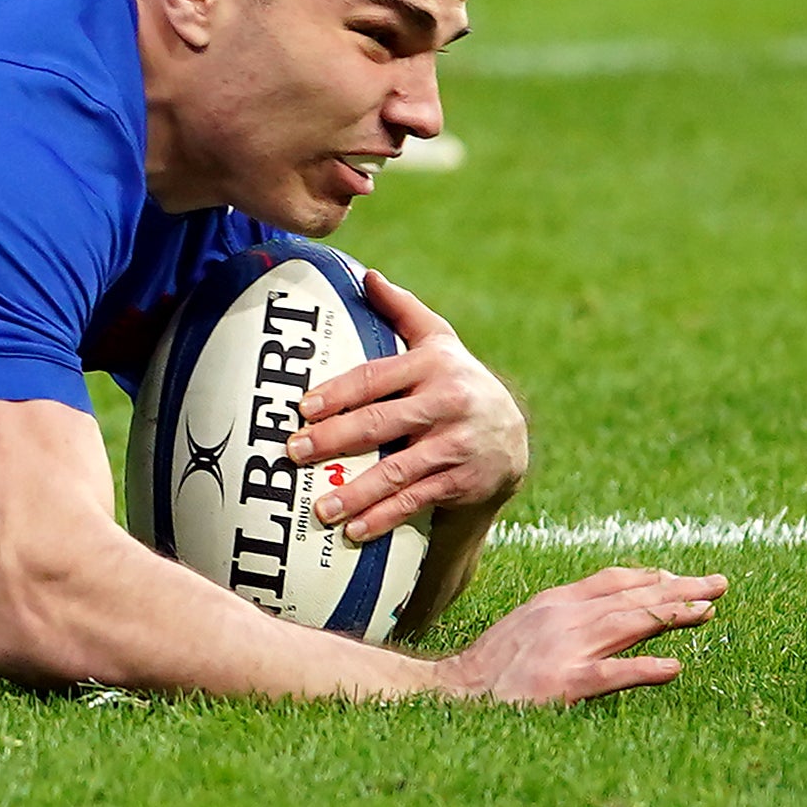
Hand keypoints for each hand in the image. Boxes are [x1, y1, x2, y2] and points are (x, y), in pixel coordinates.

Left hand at [293, 268, 529, 542]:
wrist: (513, 436)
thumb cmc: (458, 380)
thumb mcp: (440, 341)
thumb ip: (403, 310)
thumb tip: (366, 275)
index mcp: (433, 365)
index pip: (376, 377)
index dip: (337, 393)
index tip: (302, 408)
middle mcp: (447, 404)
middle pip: (381, 424)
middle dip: (334, 441)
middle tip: (293, 452)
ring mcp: (455, 446)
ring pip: (398, 472)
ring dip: (356, 493)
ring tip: (319, 507)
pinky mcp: (462, 482)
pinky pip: (417, 501)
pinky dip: (385, 518)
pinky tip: (354, 531)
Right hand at [426, 565, 725, 705]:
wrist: (457, 690)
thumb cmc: (495, 664)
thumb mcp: (531, 624)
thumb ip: (571, 615)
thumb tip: (614, 609)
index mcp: (556, 601)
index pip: (615, 580)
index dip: (655, 577)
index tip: (686, 579)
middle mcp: (563, 615)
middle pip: (631, 595)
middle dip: (679, 589)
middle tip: (719, 585)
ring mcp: (565, 647)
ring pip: (628, 623)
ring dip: (671, 615)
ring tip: (708, 613)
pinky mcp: (563, 683)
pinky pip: (612, 674)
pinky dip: (644, 668)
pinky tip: (673, 667)